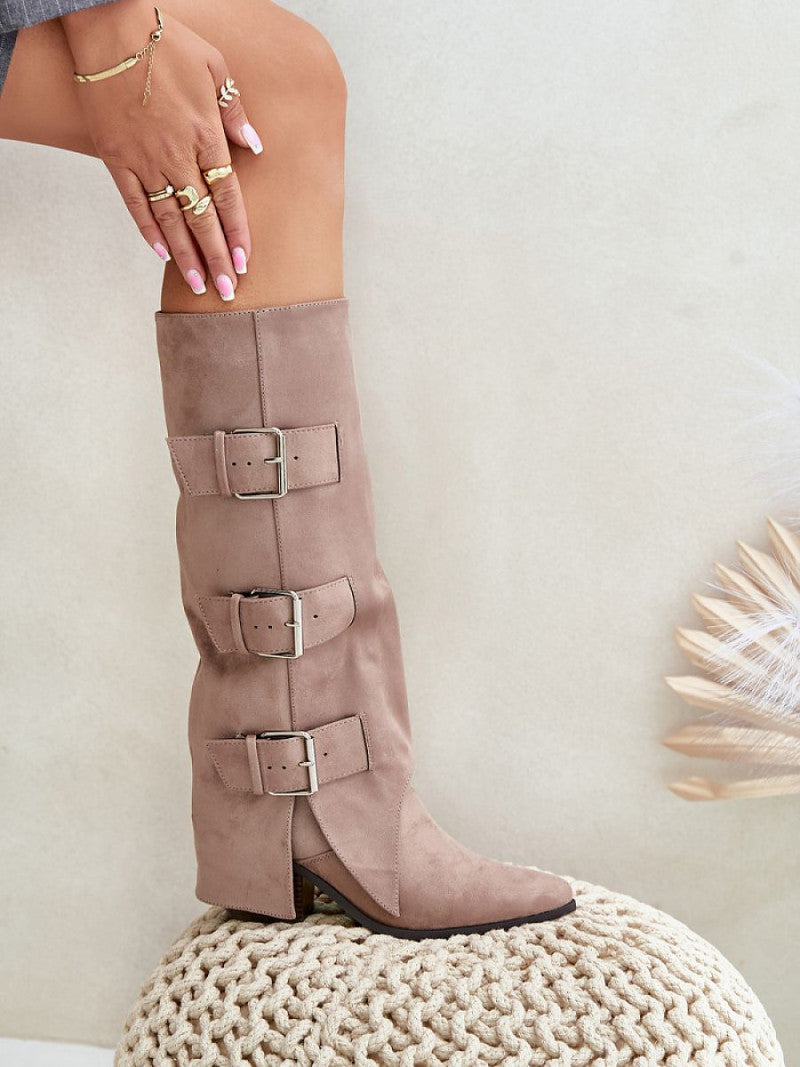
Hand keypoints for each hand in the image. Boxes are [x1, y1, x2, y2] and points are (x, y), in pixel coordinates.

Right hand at [62, 0, 262, 299]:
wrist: (108, 28)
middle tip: (227, 293)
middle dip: (217, 259)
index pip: (228, 197)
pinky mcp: (115, 159)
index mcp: (205, 136)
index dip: (238, 233)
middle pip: (202, 219)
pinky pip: (134, 203)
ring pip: (170, 219)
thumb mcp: (215, 68)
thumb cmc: (165, 43)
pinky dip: (148, 229)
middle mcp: (177, 155)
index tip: (246, 263)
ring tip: (197, 286)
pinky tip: (160, 253)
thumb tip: (257, 146)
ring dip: (185, 256)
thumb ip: (236, 112)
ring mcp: (144, 160)